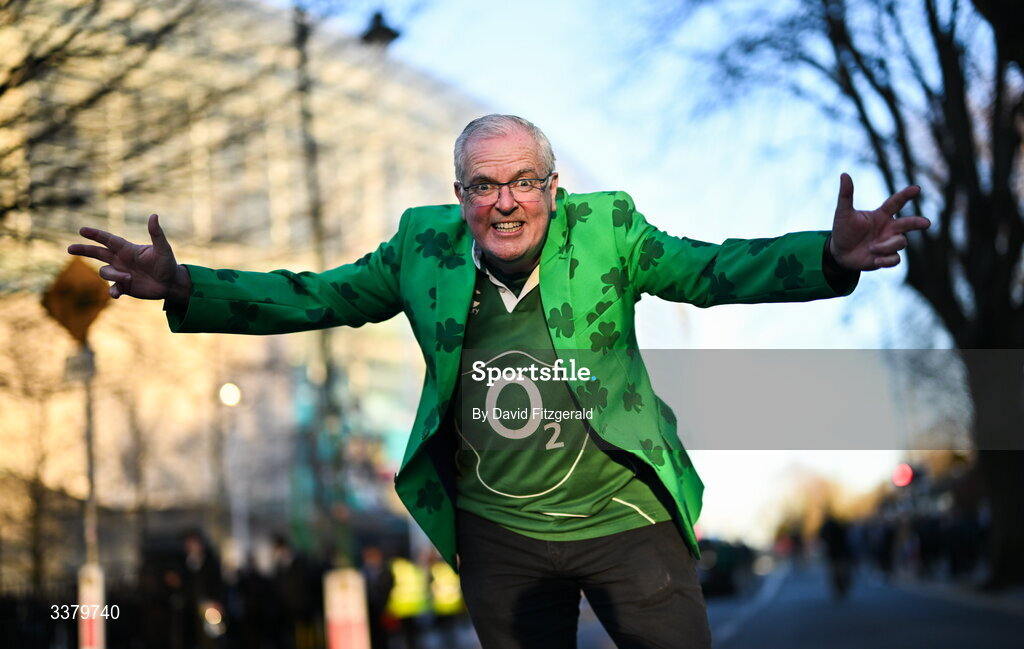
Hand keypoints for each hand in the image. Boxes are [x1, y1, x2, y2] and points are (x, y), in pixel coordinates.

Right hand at [67, 214, 190, 302]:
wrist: (171, 283)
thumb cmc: (167, 263)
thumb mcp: (163, 248)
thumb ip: (156, 234)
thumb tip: (154, 215)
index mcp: (128, 249)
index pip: (108, 240)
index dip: (95, 235)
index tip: (82, 230)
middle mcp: (121, 260)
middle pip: (97, 253)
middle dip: (84, 250)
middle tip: (69, 248)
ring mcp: (120, 273)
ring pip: (105, 272)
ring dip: (114, 275)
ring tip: (130, 278)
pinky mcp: (124, 286)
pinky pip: (112, 288)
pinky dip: (112, 291)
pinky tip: (116, 294)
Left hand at [829, 173, 930, 270]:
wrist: (839, 253)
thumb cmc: (843, 230)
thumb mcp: (843, 213)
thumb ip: (846, 195)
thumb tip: (844, 174)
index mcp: (881, 214)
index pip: (896, 202)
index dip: (906, 195)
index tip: (916, 189)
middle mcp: (889, 228)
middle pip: (908, 223)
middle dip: (917, 222)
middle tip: (926, 223)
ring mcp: (889, 242)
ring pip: (900, 242)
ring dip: (886, 246)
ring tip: (871, 248)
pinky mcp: (887, 257)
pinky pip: (895, 259)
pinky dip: (887, 260)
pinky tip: (876, 260)